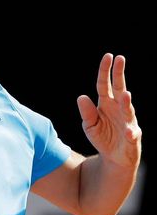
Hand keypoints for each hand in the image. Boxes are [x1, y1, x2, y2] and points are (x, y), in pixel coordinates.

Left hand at [77, 53, 141, 168]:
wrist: (114, 158)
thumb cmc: (103, 138)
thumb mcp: (89, 125)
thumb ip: (87, 113)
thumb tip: (82, 97)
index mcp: (106, 104)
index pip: (105, 84)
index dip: (105, 71)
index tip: (108, 56)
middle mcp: (119, 109)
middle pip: (120, 88)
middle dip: (120, 74)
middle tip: (120, 59)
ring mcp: (128, 121)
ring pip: (128, 110)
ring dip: (126, 103)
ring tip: (125, 94)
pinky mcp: (133, 137)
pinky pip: (132, 134)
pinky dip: (131, 132)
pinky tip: (128, 132)